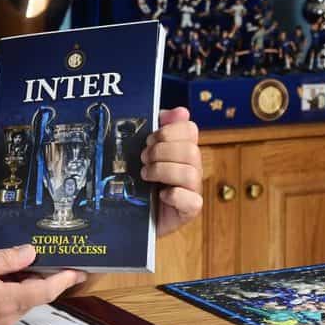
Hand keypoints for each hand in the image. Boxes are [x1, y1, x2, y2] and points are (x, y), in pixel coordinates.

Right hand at [0, 245, 85, 324]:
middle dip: (45, 277)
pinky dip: (12, 290)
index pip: (46, 290)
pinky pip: (8, 306)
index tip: (82, 271)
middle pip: (35, 295)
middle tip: (51, 256)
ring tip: (23, 262)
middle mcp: (8, 316)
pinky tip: (3, 277)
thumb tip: (32, 253)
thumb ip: (6, 258)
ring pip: (21, 300)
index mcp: (9, 300)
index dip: (65, 279)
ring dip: (26, 283)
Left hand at [141, 106, 202, 236]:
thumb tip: (180, 111)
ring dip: (162, 171)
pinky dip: (174, 196)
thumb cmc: (140, 180)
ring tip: (145, 176)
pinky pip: (192, 201)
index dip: (169, 131)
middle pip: (191, 150)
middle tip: (143, 158)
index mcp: (183, 150)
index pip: (190, 130)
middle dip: (161, 151)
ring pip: (190, 173)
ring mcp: (192, 190)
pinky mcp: (188, 211)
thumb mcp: (144, 151)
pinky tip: (160, 195)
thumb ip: (159, 128)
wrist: (131, 214)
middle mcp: (192, 168)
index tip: (150, 139)